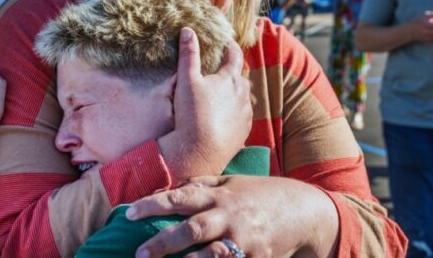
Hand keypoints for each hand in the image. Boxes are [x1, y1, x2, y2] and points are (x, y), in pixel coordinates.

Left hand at [126, 175, 338, 257]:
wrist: (303, 210)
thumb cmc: (260, 193)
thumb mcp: (232, 182)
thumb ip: (202, 185)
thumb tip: (173, 188)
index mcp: (221, 194)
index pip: (180, 198)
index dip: (153, 205)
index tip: (128, 214)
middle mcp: (230, 216)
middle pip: (192, 229)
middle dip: (163, 243)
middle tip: (139, 254)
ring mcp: (245, 240)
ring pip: (210, 256)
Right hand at [157, 28, 251, 183]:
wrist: (199, 152)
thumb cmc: (192, 114)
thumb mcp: (186, 80)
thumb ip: (189, 54)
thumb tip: (188, 30)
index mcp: (230, 78)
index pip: (234, 55)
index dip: (230, 46)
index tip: (226, 41)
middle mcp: (243, 94)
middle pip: (240, 77)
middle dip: (231, 71)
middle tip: (220, 69)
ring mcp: (245, 114)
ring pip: (243, 97)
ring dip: (234, 93)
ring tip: (221, 94)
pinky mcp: (244, 131)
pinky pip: (242, 116)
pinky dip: (235, 112)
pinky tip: (223, 116)